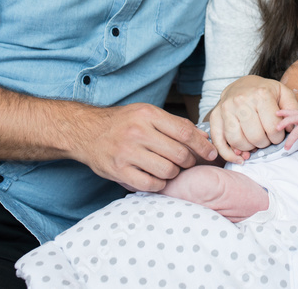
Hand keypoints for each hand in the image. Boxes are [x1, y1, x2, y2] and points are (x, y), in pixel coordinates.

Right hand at [71, 102, 216, 192]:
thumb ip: (174, 124)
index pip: (185, 131)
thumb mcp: (147, 114)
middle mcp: (138, 132)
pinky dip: (159, 184)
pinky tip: (157, 178)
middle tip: (187, 163)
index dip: (202, 145)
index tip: (211, 153)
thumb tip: (203, 137)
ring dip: (174, 173)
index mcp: (148, 115)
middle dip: (189, 161)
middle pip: (179, 153)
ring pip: (167, 170)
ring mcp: (127, 152)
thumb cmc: (122, 123)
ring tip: (170, 169)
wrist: (86, 131)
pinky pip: (150, 184)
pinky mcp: (119, 170)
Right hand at [208, 75, 297, 162]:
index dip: (278, 137)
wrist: (243, 84)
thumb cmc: (265, 91)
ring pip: (237, 141)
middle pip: (255, 137)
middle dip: (264, 143)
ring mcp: (225, 109)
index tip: (277, 134)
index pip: (272, 128)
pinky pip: (219, 142)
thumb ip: (292, 108)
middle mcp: (241, 101)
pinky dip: (228, 155)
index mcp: (260, 95)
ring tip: (254, 143)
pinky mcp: (214, 117)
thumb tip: (289, 129)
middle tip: (266, 139)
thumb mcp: (283, 93)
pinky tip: (239, 158)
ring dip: (249, 148)